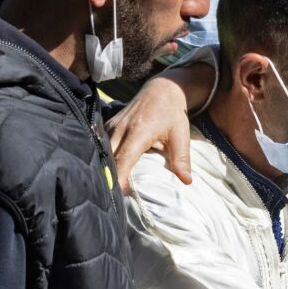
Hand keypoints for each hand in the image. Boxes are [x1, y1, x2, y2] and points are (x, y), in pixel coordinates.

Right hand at [108, 76, 194, 191]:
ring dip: (103, 170)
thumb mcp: (181, 135)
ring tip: (108, 189)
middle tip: (114, 199)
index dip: (119, 179)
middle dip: (108, 179)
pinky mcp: (108, 126)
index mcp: (138, 132)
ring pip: (100, 153)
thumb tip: (186, 181)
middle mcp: (120, 129)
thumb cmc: (173, 114)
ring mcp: (112, 126)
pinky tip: (106, 173)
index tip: (121, 196)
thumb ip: (181, 158)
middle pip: (107, 159)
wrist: (162, 89)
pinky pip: (100, 146)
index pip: (123, 159)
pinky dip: (102, 160)